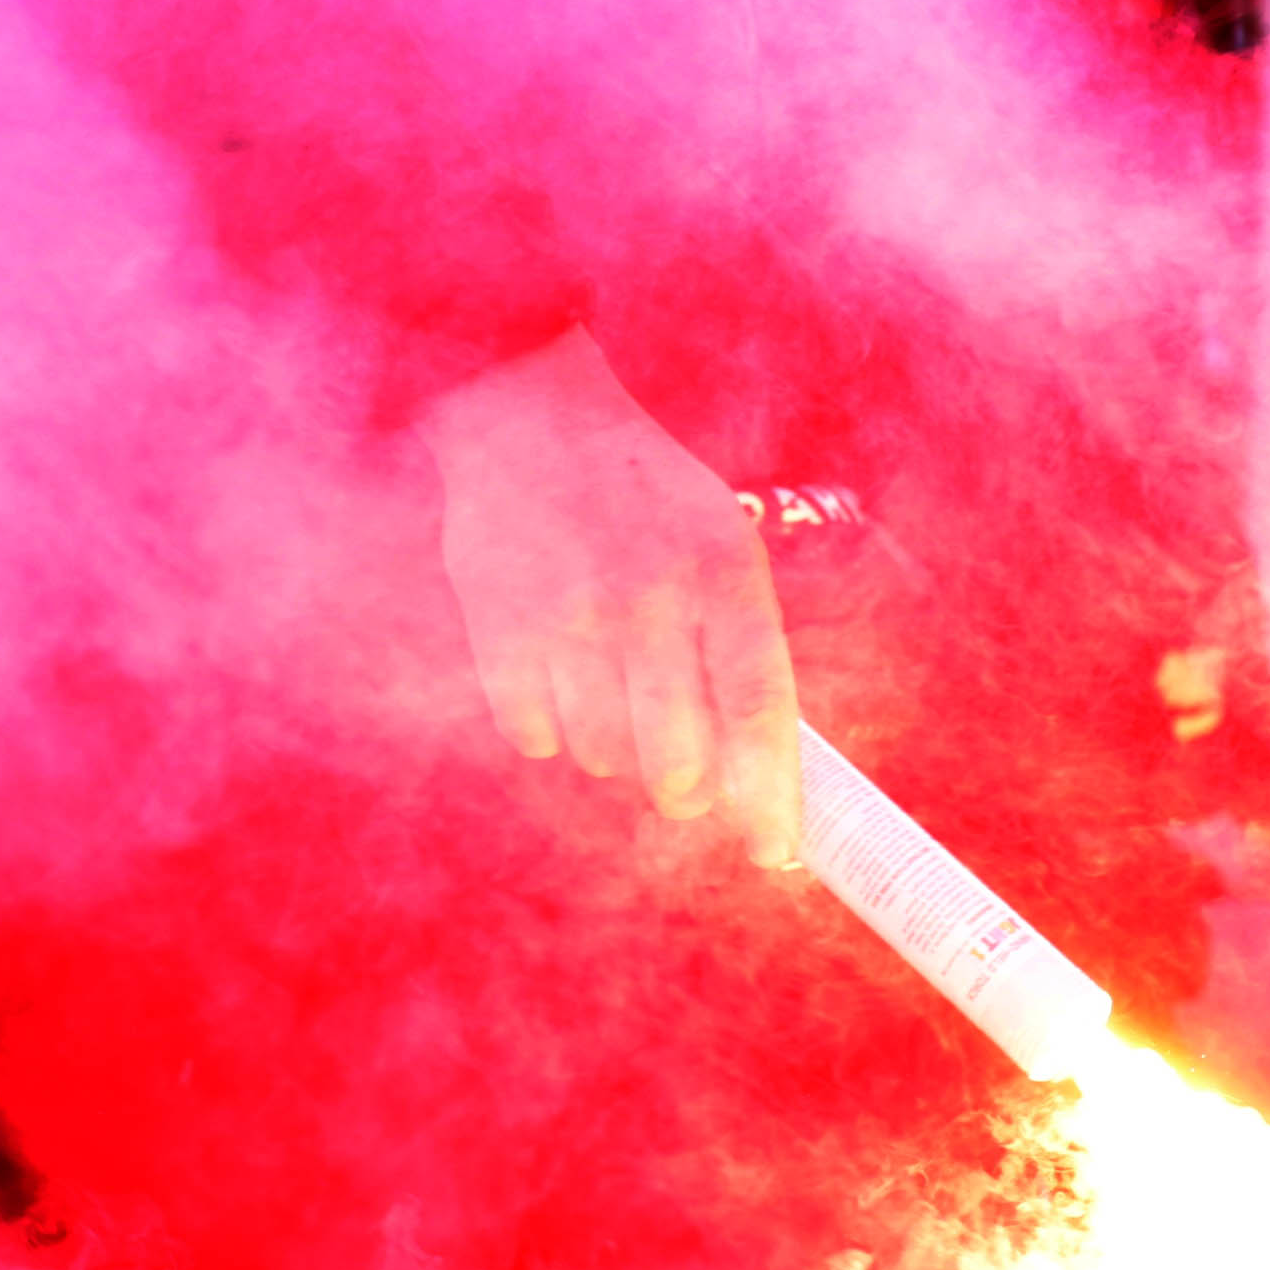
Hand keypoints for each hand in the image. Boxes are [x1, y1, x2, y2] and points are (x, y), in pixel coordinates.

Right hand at [414, 328, 799, 864]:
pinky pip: (531, 735)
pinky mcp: (496, 623)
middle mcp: (648, 594)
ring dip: (611, 751)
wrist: (531, 414)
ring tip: (609, 690)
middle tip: (680, 778)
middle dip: (683, 788)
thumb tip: (759, 777)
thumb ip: (739, 649)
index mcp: (721, 571)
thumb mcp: (720, 544)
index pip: (757, 709)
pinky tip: (554, 674)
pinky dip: (547, 728)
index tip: (773, 855)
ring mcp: (567, 612)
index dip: (769, 795)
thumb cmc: (646, 497)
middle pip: (676, 760)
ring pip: (601, 757)